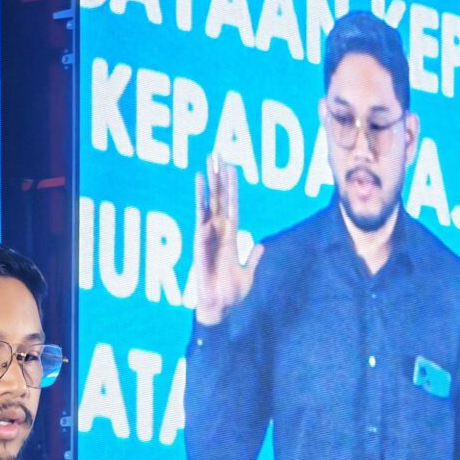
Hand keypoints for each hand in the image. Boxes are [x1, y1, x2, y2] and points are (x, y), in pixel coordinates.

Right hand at [193, 152, 262, 324]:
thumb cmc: (231, 293)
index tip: (233, 167)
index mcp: (231, 237)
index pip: (233, 205)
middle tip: (217, 153)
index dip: (233, 187)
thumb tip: (260, 245)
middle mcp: (219, 231)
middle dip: (219, 176)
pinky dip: (199, 197)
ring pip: (210, 201)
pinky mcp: (200, 239)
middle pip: (220, 197)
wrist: (220, 306)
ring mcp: (209, 233)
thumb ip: (252, 258)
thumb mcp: (248, 273)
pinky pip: (200, 214)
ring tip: (209, 159)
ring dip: (210, 180)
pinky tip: (199, 181)